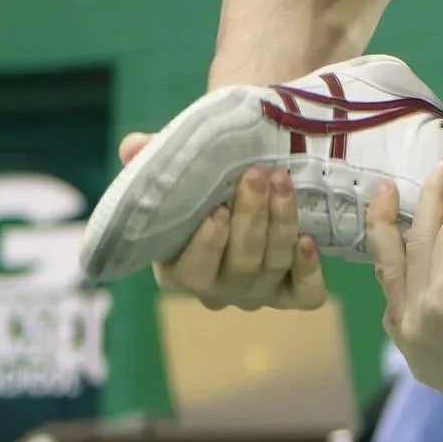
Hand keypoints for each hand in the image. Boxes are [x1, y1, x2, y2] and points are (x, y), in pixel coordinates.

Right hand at [120, 137, 325, 310]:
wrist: (251, 199)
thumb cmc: (204, 191)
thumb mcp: (176, 175)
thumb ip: (151, 161)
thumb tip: (133, 147)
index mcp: (180, 271)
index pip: (192, 271)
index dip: (207, 244)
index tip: (218, 209)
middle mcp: (219, 291)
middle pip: (240, 264)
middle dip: (251, 217)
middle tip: (258, 175)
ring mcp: (258, 294)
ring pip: (272, 267)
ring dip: (281, 223)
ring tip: (282, 181)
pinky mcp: (294, 294)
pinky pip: (305, 293)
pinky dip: (308, 269)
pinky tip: (309, 239)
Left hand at [368, 166, 442, 425]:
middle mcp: (415, 318)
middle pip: (415, 246)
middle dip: (428, 202)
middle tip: (439, 168)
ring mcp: (411, 341)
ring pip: (391, 275)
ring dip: (388, 234)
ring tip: (383, 198)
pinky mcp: (416, 358)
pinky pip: (395, 309)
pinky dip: (396, 281)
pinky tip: (397, 262)